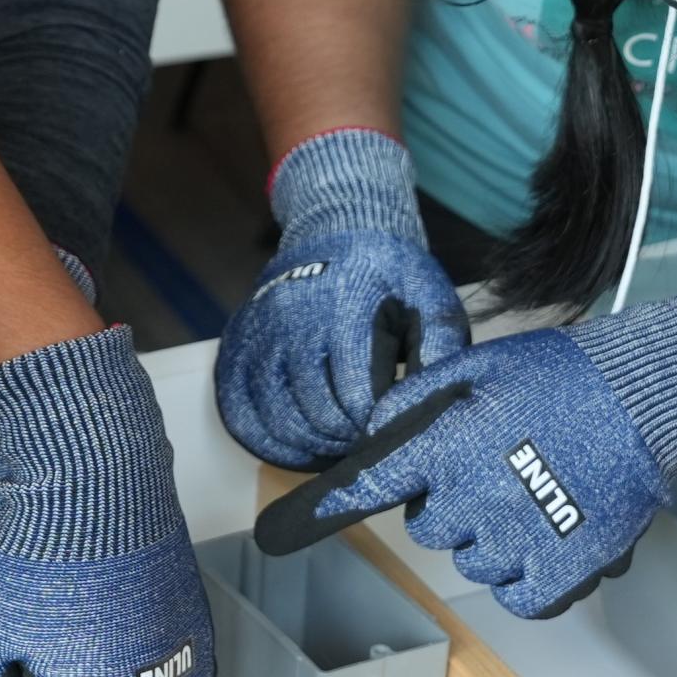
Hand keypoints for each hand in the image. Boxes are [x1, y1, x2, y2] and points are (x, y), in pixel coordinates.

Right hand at [214, 129, 465, 467]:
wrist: (337, 230)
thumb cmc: (390, 272)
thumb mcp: (429, 296)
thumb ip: (440, 346)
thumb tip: (436, 400)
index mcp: (346, 307)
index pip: (357, 391)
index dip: (377, 424)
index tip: (391, 430)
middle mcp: (294, 319)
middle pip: (317, 410)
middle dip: (347, 438)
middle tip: (368, 443)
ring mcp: (259, 333)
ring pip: (278, 418)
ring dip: (311, 444)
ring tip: (339, 445)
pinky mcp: (237, 346)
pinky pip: (242, 411)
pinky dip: (268, 441)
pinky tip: (297, 445)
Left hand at [256, 282, 676, 620]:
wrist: (643, 401)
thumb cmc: (560, 376)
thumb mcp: (477, 366)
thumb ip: (415, 399)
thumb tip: (371, 431)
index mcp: (446, 444)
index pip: (371, 484)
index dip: (326, 509)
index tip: (278, 535)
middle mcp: (472, 497)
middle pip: (429, 527)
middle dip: (451, 502)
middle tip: (496, 465)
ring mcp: (517, 540)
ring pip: (474, 562)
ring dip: (493, 537)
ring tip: (536, 489)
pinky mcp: (560, 573)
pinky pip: (519, 596)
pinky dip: (530, 576)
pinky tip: (550, 534)